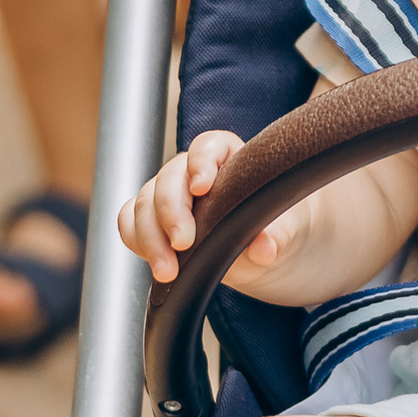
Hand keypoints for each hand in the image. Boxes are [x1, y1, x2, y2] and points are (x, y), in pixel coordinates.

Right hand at [122, 129, 325, 294]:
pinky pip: (130, 222)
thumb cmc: (277, 228)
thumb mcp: (287, 232)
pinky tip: (153, 262)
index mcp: (229, 158)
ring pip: (145, 203)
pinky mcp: (153, 221)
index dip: (201, 161)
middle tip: (183, 242)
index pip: (208, 146)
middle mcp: (193, 172)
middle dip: (171, 211)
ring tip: (168, 270)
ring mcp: (170, 196)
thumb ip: (278, 235)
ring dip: (151, 236)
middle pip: (169, 177)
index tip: (202, 186)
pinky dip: (136, 240)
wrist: (262, 252)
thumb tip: (265, 248)